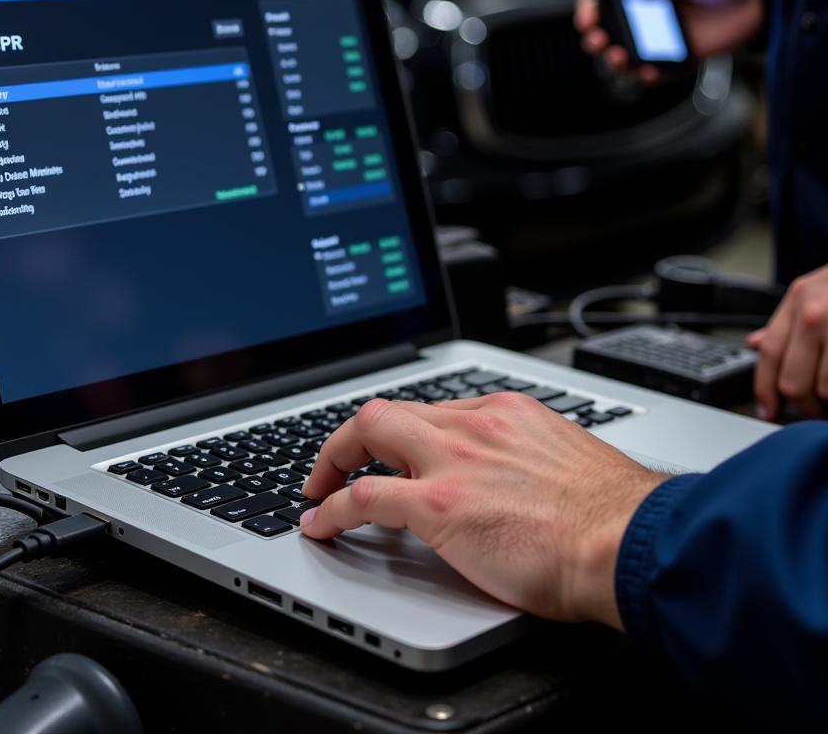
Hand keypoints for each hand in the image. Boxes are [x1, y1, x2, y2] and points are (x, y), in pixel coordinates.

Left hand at [300, 394, 666, 626]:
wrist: (633, 542)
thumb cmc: (614, 517)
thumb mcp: (565, 464)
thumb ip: (525, 460)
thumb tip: (512, 484)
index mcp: (505, 413)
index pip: (433, 410)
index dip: (402, 432)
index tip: (392, 448)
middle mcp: (473, 425)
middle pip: (389, 410)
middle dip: (354, 435)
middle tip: (339, 462)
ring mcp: (452, 461)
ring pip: (366, 432)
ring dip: (333, 461)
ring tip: (318, 488)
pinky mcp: (438, 505)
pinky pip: (363, 496)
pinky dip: (333, 508)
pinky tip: (321, 524)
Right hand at [575, 0, 764, 81]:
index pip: (604, 6)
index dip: (589, 12)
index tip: (588, 19)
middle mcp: (648, 21)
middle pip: (608, 37)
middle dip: (595, 41)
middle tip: (598, 41)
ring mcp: (663, 42)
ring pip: (628, 60)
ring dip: (616, 63)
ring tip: (619, 58)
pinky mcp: (683, 59)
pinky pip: (659, 74)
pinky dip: (648, 77)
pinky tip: (646, 72)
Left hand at [749, 264, 827, 419]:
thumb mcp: (818, 290)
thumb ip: (788, 321)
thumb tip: (756, 344)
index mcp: (801, 299)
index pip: (770, 354)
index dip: (765, 389)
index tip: (768, 411)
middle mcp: (817, 313)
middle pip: (794, 381)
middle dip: (805, 407)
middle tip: (817, 412)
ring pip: (826, 391)